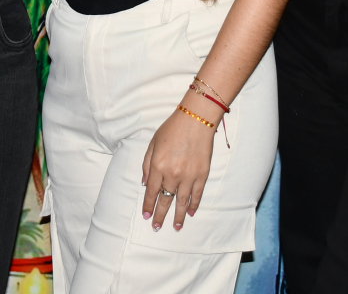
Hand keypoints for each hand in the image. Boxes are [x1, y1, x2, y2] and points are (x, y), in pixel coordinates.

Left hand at [139, 102, 215, 231]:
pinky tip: (190, 213)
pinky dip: (193, 205)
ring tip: (175, 227)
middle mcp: (172, 174)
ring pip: (181, 202)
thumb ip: (147, 165)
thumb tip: (145, 184)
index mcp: (158, 166)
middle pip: (165, 200)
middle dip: (160, 215)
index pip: (151, 192)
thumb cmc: (172, 128)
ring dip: (177, 216)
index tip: (146, 216)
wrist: (196, 119)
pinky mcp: (202, 175)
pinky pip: (196, 194)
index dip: (148, 205)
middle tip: (156, 227)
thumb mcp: (153, 143)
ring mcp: (188, 176)